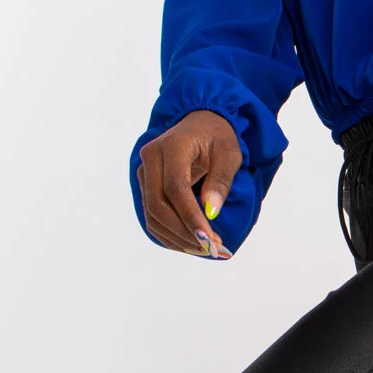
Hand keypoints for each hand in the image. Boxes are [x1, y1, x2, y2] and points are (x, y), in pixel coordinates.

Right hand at [136, 110, 242, 257]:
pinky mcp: (145, 185)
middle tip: (210, 248)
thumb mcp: (229, 153)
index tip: (210, 238)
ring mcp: (144, 172)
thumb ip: (221, 180)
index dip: (190, 216)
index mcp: (171, 146)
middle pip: (158, 205)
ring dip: (176, 237)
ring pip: (152, 215)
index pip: (175, 188)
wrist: (200, 123)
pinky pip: (151, 216)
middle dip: (184, 231)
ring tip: (203, 249)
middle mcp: (150, 158)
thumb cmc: (218, 137)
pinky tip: (189, 243)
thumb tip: (211, 212)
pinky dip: (168, 234)